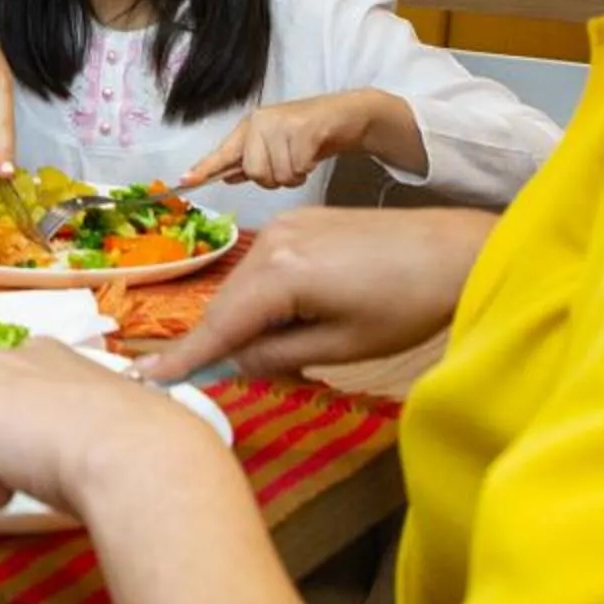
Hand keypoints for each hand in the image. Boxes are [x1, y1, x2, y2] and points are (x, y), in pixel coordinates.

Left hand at [0, 340, 227, 513]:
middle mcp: (3, 358)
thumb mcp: (93, 421)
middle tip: (19, 474)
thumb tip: (44, 454)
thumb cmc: (131, 446)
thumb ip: (59, 422)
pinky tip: (15, 487)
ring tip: (21, 480)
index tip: (30, 456)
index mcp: (40, 354)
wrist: (132, 452)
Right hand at [135, 205, 495, 383]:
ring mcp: (286, 226)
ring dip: (242, 320)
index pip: (219, 324)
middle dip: (215, 341)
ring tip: (259, 357)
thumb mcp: (340, 347)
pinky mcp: (301, 222)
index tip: (146, 378)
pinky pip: (264, 269)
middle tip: (201, 380)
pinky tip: (280, 321)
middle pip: (225, 303)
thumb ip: (277, 355)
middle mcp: (272, 241)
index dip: (184, 356)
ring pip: (243, 285)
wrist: (457, 251)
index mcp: (280, 272)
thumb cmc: (408, 305)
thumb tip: (234, 362)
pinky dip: (261, 299)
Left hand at [182, 90, 388, 189]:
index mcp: (249, 128)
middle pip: (255, 172)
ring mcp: (280, 124)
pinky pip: (297, 168)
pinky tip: (312, 154)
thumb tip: (227, 176)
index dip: (204, 168)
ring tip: (302, 158)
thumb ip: (252, 161)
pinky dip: (307, 169)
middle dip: (274, 178)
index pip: (223, 152)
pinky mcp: (302, 129)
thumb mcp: (276, 146)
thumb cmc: (308, 134)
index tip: (185, 181)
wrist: (345, 116)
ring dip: (294, 175)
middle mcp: (260, 123)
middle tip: (289, 164)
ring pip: (277, 174)